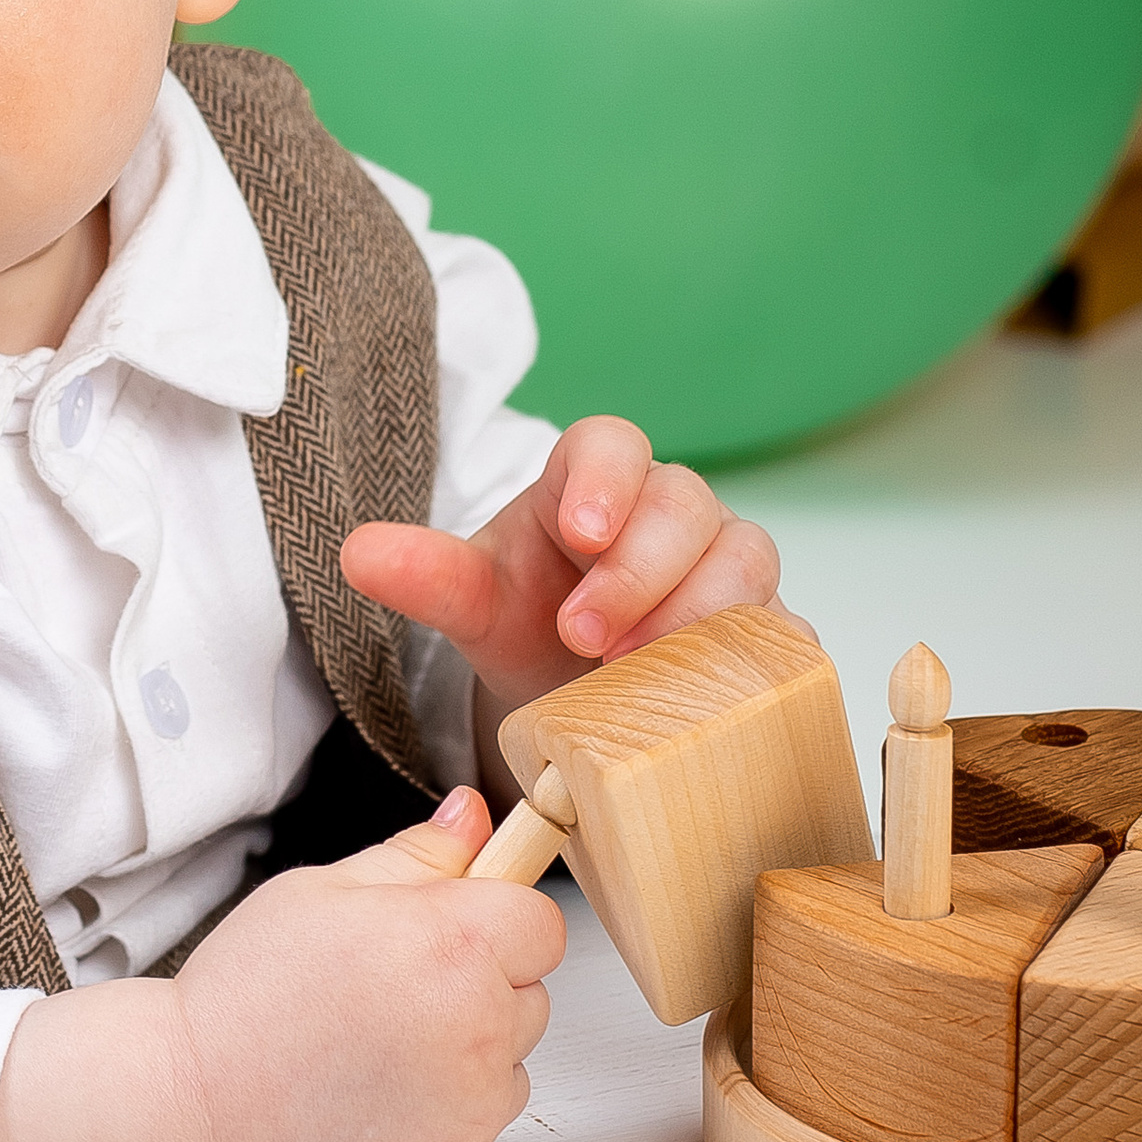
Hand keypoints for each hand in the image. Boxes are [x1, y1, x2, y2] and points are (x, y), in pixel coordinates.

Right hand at [0, 790, 563, 1141]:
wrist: (188, 1112)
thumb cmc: (242, 999)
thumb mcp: (320, 892)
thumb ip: (416, 855)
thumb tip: (471, 817)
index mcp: (454, 943)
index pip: (542, 922)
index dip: (497, 918)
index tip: (454, 928)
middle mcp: (479, 1026)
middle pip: (531, 992)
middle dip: (480, 983)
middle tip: (392, 989)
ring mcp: (472, 1105)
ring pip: (509, 1058)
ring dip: (468, 1048)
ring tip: (375, 1047)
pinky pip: (481, 1119)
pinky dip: (445, 1109)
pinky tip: (375, 1096)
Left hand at [341, 416, 786, 717]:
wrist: (580, 688)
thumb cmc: (532, 623)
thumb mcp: (475, 603)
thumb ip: (426, 575)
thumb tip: (356, 552)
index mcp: (592, 484)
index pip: (612, 444)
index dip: (605, 479)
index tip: (580, 531)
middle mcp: (669, 514)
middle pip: (685, 504)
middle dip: (639, 571)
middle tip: (586, 638)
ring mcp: (724, 568)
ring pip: (745, 560)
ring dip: (698, 615)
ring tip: (641, 674)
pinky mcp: (764, 629)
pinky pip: (785, 631)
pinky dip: (759, 660)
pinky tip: (720, 698)